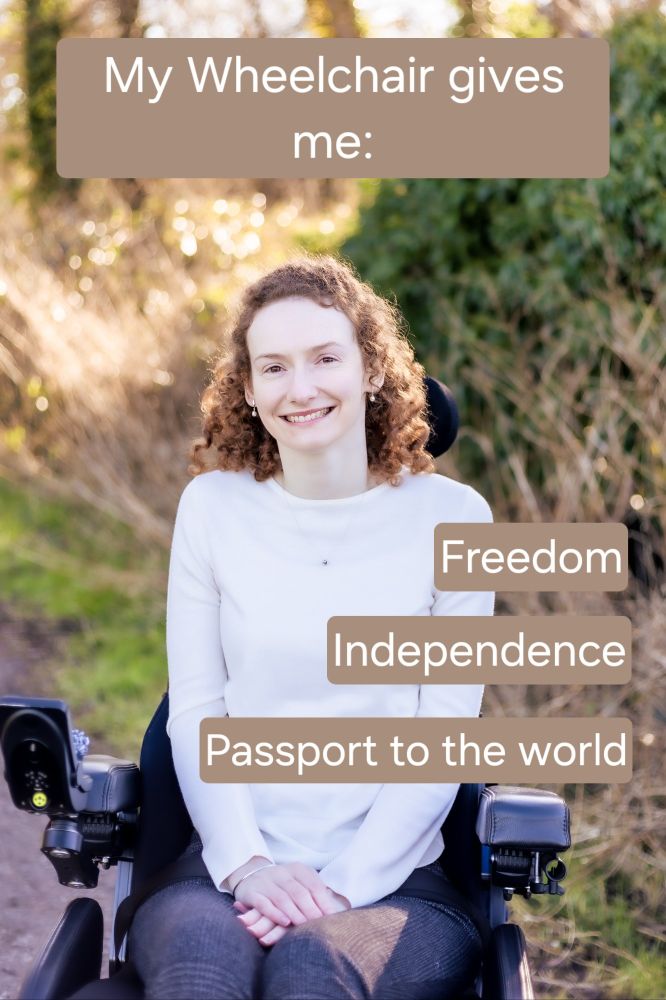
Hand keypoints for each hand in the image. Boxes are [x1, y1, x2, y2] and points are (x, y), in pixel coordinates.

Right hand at [232, 864, 350, 945]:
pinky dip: (275, 913)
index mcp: (297, 869)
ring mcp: (265, 882)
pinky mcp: (252, 892)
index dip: (323, 901)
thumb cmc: (283, 886)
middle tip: (319, 926)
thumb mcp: (300, 883)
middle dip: (310, 910)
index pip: (313, 884)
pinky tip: (284, 922)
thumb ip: (315, 894)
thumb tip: (340, 910)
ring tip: (303, 925)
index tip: (332, 917)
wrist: (251, 878)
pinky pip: (264, 903)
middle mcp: (281, 873)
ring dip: (294, 913)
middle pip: (299, 892)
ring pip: (282, 898)